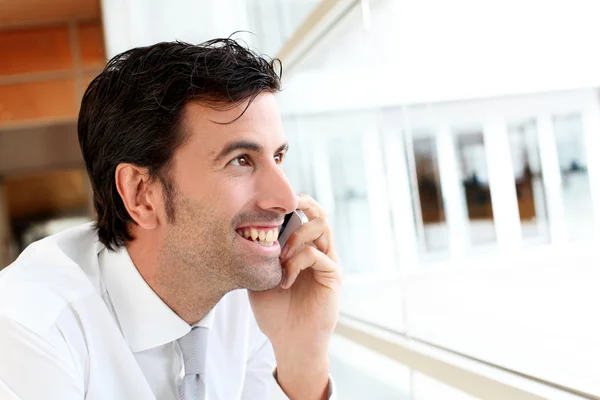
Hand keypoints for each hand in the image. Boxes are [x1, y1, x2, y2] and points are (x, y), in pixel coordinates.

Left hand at [248, 194, 341, 398]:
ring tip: (280, 256)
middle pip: (318, 212)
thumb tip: (245, 229)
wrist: (289, 342)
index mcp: (302, 247)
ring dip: (296, 235)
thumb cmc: (274, 312)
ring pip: (321, 226)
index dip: (288, 204)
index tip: (266, 207)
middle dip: (300, 204)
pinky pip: (317, 255)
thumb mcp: (258, 276)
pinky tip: (284, 281)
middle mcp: (318, 250)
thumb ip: (259, 254)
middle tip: (280, 212)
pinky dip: (296, 262)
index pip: (303, 213)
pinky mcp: (332, 275)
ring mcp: (327, 261)